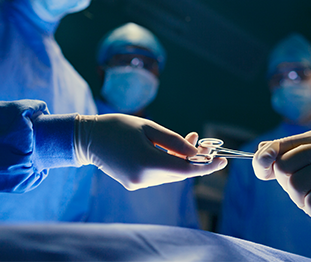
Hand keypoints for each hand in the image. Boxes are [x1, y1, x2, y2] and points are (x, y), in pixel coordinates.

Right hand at [74, 114, 226, 189]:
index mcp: (147, 162)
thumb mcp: (149, 127)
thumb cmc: (118, 127)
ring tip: (189, 138)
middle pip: (180, 173)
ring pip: (170, 174)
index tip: (223, 161)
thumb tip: (196, 153)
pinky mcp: (134, 183)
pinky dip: (168, 163)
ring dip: (182, 160)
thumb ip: (174, 141)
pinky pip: (159, 175)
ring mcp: (138, 183)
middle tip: (205, 142)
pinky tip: (171, 149)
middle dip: (195, 159)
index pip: (185, 170)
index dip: (207, 166)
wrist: (87, 139)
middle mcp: (144, 178)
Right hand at [253, 129, 310, 222]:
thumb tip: (260, 154)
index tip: (272, 154)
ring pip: (296, 183)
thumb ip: (284, 145)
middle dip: (307, 154)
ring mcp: (303, 199)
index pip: (261, 166)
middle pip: (281, 169)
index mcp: (286, 164)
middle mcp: (290, 183)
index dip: (261, 161)